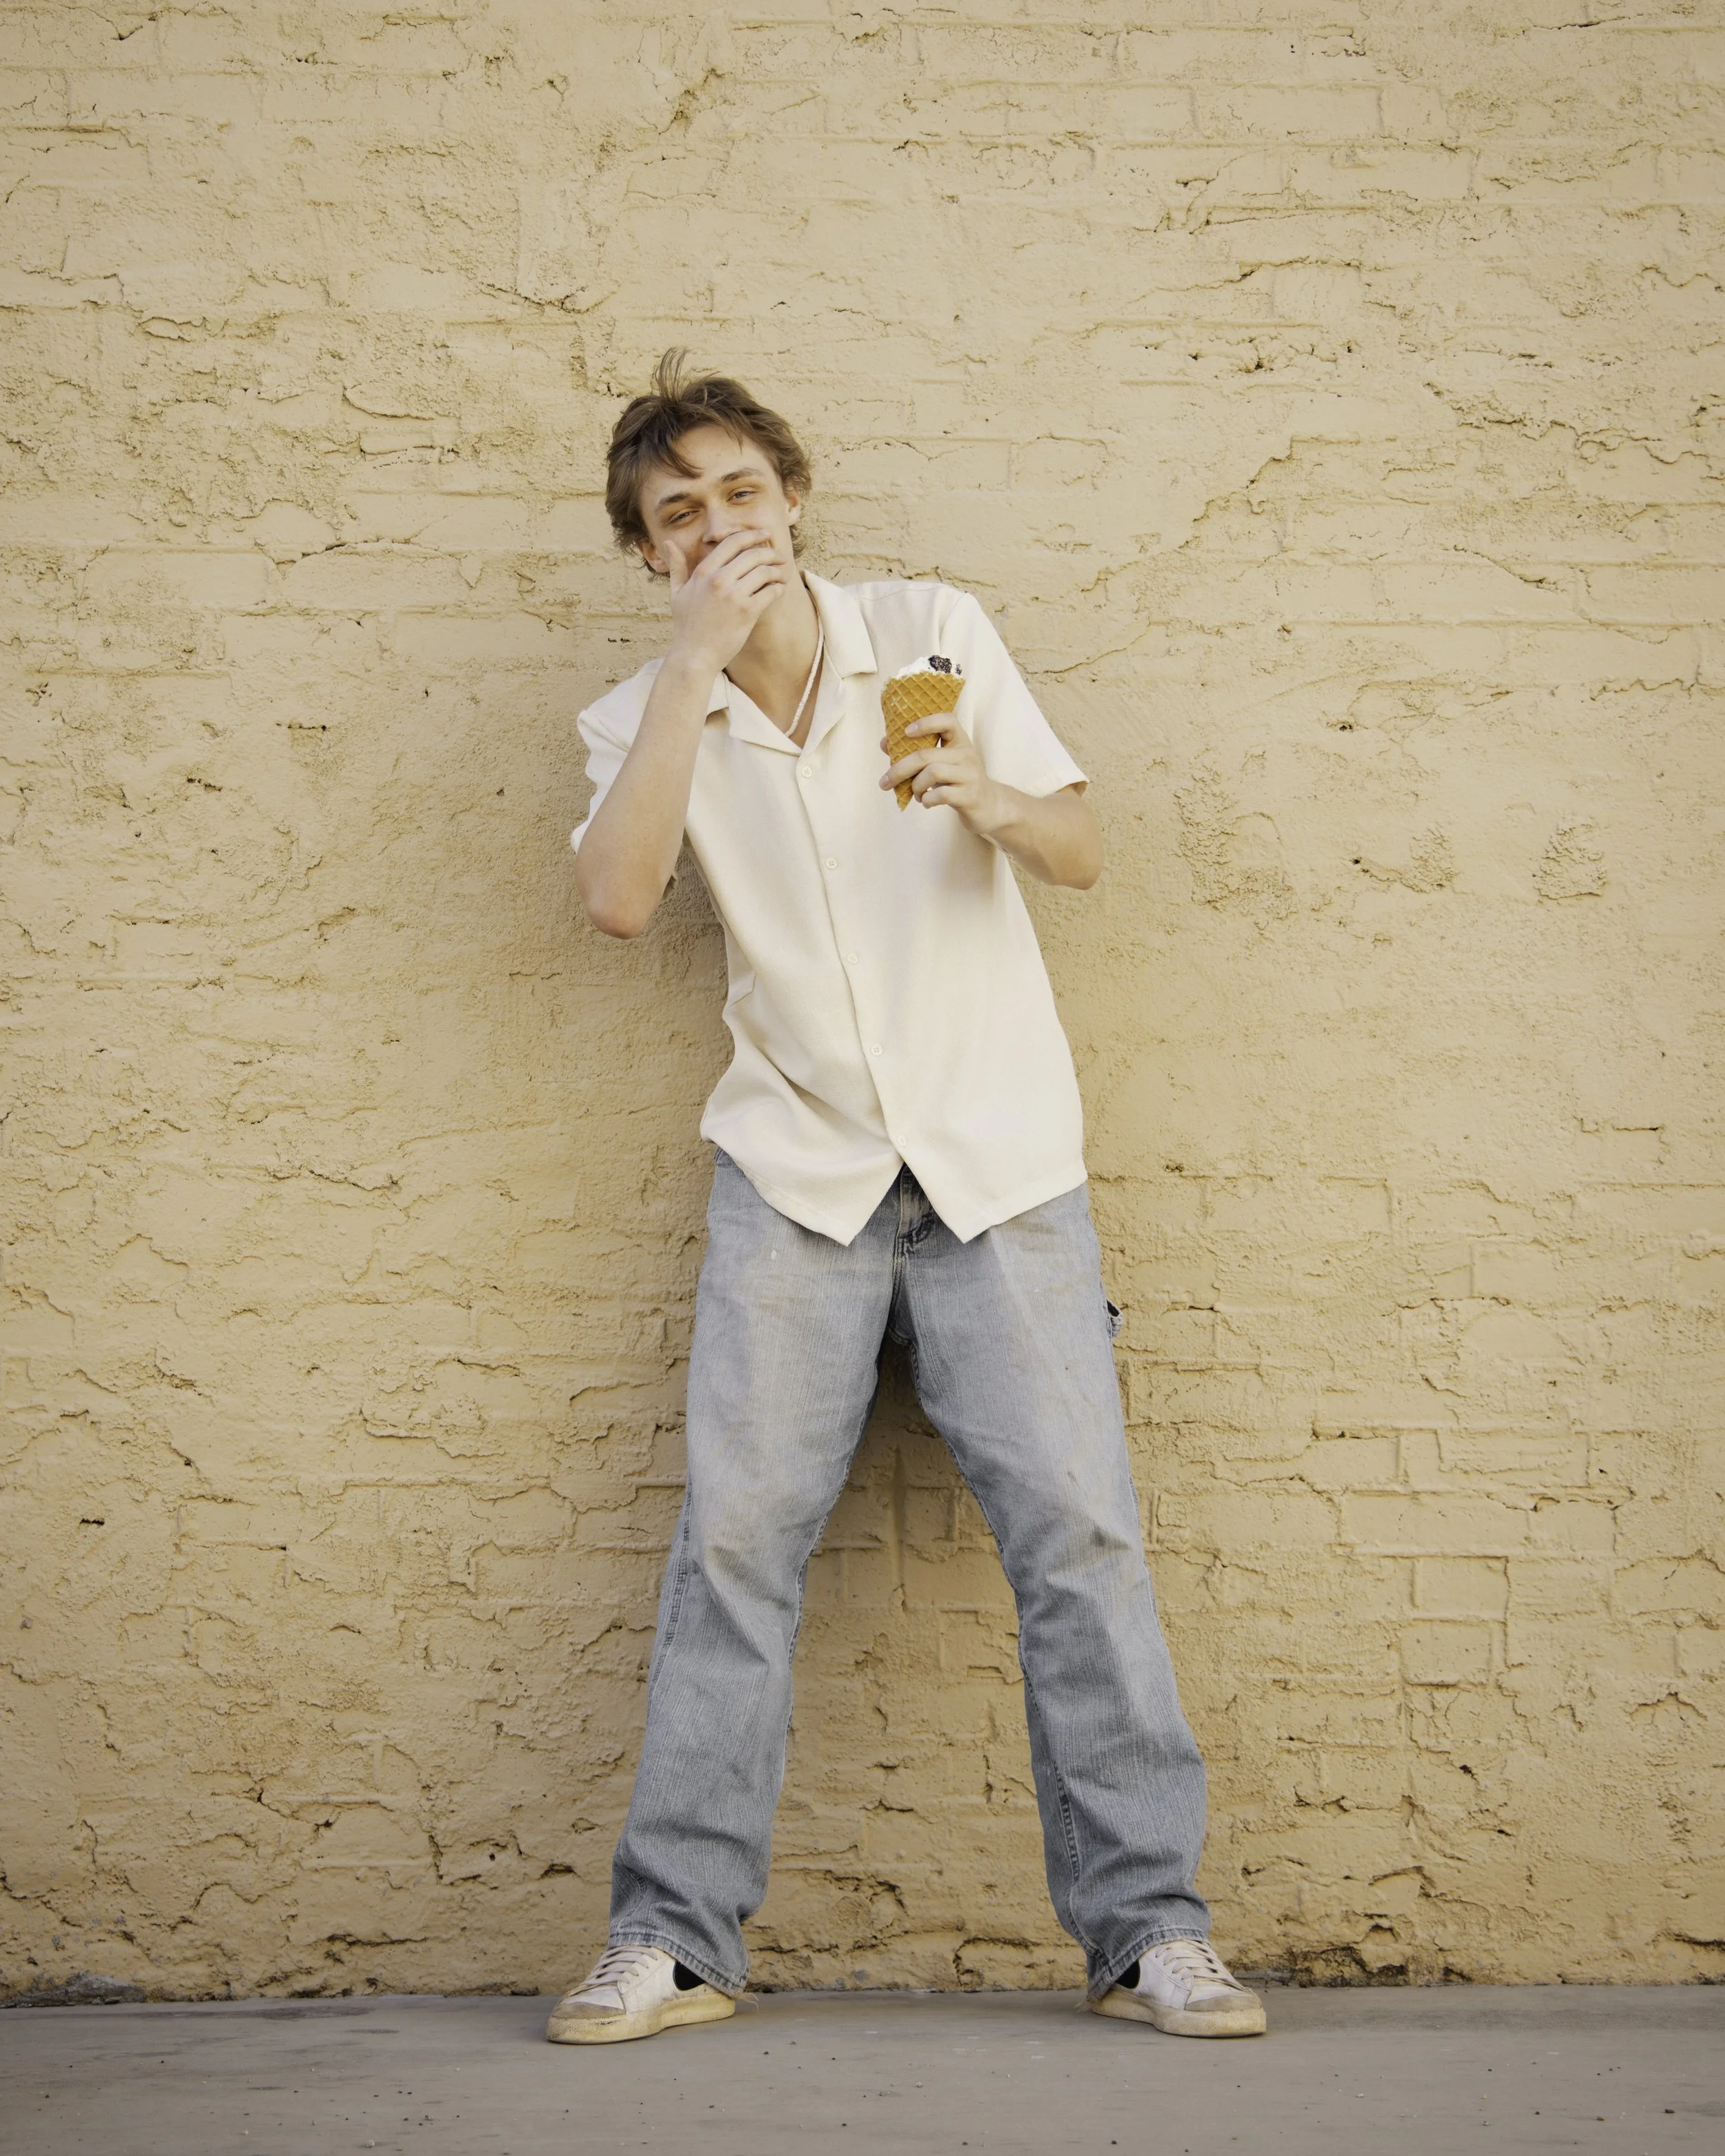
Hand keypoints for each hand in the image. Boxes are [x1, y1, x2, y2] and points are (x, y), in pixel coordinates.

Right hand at [666, 528, 788, 670]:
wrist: (694, 656)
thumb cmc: (686, 626)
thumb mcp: (677, 593)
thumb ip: (677, 566)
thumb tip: (669, 543)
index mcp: (703, 572)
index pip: (732, 542)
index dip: (753, 535)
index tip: (765, 535)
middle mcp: (718, 579)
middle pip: (753, 554)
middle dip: (771, 553)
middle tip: (780, 557)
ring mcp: (733, 595)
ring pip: (764, 572)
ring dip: (777, 571)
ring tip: (781, 574)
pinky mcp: (746, 612)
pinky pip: (770, 592)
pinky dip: (778, 589)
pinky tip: (778, 590)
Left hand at [879, 715, 1008, 838]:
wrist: (989, 806)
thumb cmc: (958, 781)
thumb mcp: (941, 763)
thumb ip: (915, 753)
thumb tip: (884, 743)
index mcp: (960, 741)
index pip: (948, 720)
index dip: (926, 723)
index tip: (906, 732)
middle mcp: (967, 754)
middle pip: (926, 755)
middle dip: (899, 769)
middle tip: (885, 781)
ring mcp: (970, 775)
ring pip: (932, 773)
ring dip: (915, 786)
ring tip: (915, 794)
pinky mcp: (970, 795)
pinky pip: (941, 794)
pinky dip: (927, 800)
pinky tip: (926, 802)